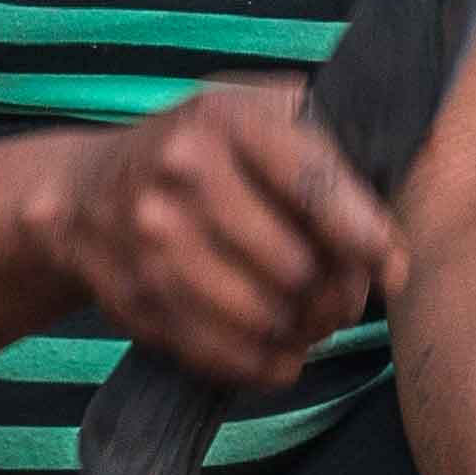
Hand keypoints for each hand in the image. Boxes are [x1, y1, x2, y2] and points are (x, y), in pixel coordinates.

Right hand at [39, 81, 402, 390]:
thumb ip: (319, 144)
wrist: (82, 196)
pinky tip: (283, 346)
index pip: (315, 187)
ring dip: (308, 331)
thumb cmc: (195, 151)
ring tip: (316, 317)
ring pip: (268, 319)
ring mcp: (155, 245)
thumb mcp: (249, 112)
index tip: (392, 267)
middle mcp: (182, 177)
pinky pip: (229, 356)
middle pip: (298, 266)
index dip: (368, 237)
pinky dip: (270, 362)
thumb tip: (388, 220)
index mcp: (224, 120)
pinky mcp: (141, 303)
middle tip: (349, 295)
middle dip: (340, 292)